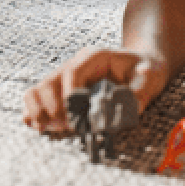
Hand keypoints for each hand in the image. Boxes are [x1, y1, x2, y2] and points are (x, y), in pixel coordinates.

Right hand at [22, 47, 165, 134]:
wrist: (141, 68)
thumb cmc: (145, 69)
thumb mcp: (151, 74)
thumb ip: (142, 88)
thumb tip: (131, 107)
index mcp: (94, 57)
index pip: (72, 71)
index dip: (71, 94)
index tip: (77, 115)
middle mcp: (74, 65)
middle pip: (48, 83)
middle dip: (53, 108)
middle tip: (68, 126)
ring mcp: (63, 78)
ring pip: (36, 91)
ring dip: (39, 112)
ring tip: (54, 128)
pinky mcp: (59, 92)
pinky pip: (35, 101)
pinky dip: (34, 115)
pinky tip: (44, 128)